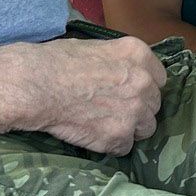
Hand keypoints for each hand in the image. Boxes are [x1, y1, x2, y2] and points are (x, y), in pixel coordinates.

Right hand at [23, 36, 165, 154]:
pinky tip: (93, 135)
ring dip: (129, 128)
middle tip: (113, 110)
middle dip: (138, 109)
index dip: (144, 87)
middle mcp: (143, 82)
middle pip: (154, 104)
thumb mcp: (94, 48)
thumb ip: (117, 61)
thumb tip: (119, 71)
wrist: (35, 85)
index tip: (130, 92)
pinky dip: (111, 145)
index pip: (159, 78)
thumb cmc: (56, 62)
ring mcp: (134, 111)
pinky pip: (125, 147)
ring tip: (103, 124)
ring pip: (146, 128)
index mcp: (137, 54)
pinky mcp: (119, 136)